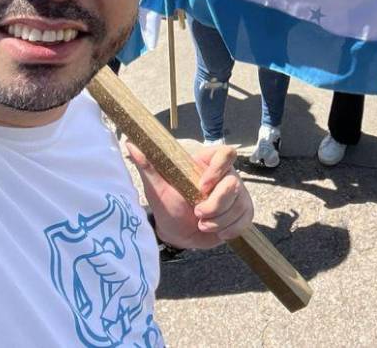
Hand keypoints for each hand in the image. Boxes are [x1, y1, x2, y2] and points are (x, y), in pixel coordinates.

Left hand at [126, 143, 252, 250]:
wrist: (176, 233)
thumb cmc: (167, 204)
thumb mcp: (157, 186)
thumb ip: (148, 164)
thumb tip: (131, 143)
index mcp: (208, 163)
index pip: (226, 153)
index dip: (218, 169)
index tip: (201, 186)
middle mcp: (226, 175)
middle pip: (234, 184)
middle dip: (216, 205)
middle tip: (197, 214)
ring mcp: (237, 194)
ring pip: (239, 204)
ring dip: (219, 220)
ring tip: (202, 225)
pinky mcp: (243, 211)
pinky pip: (245, 219)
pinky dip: (230, 229)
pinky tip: (218, 232)